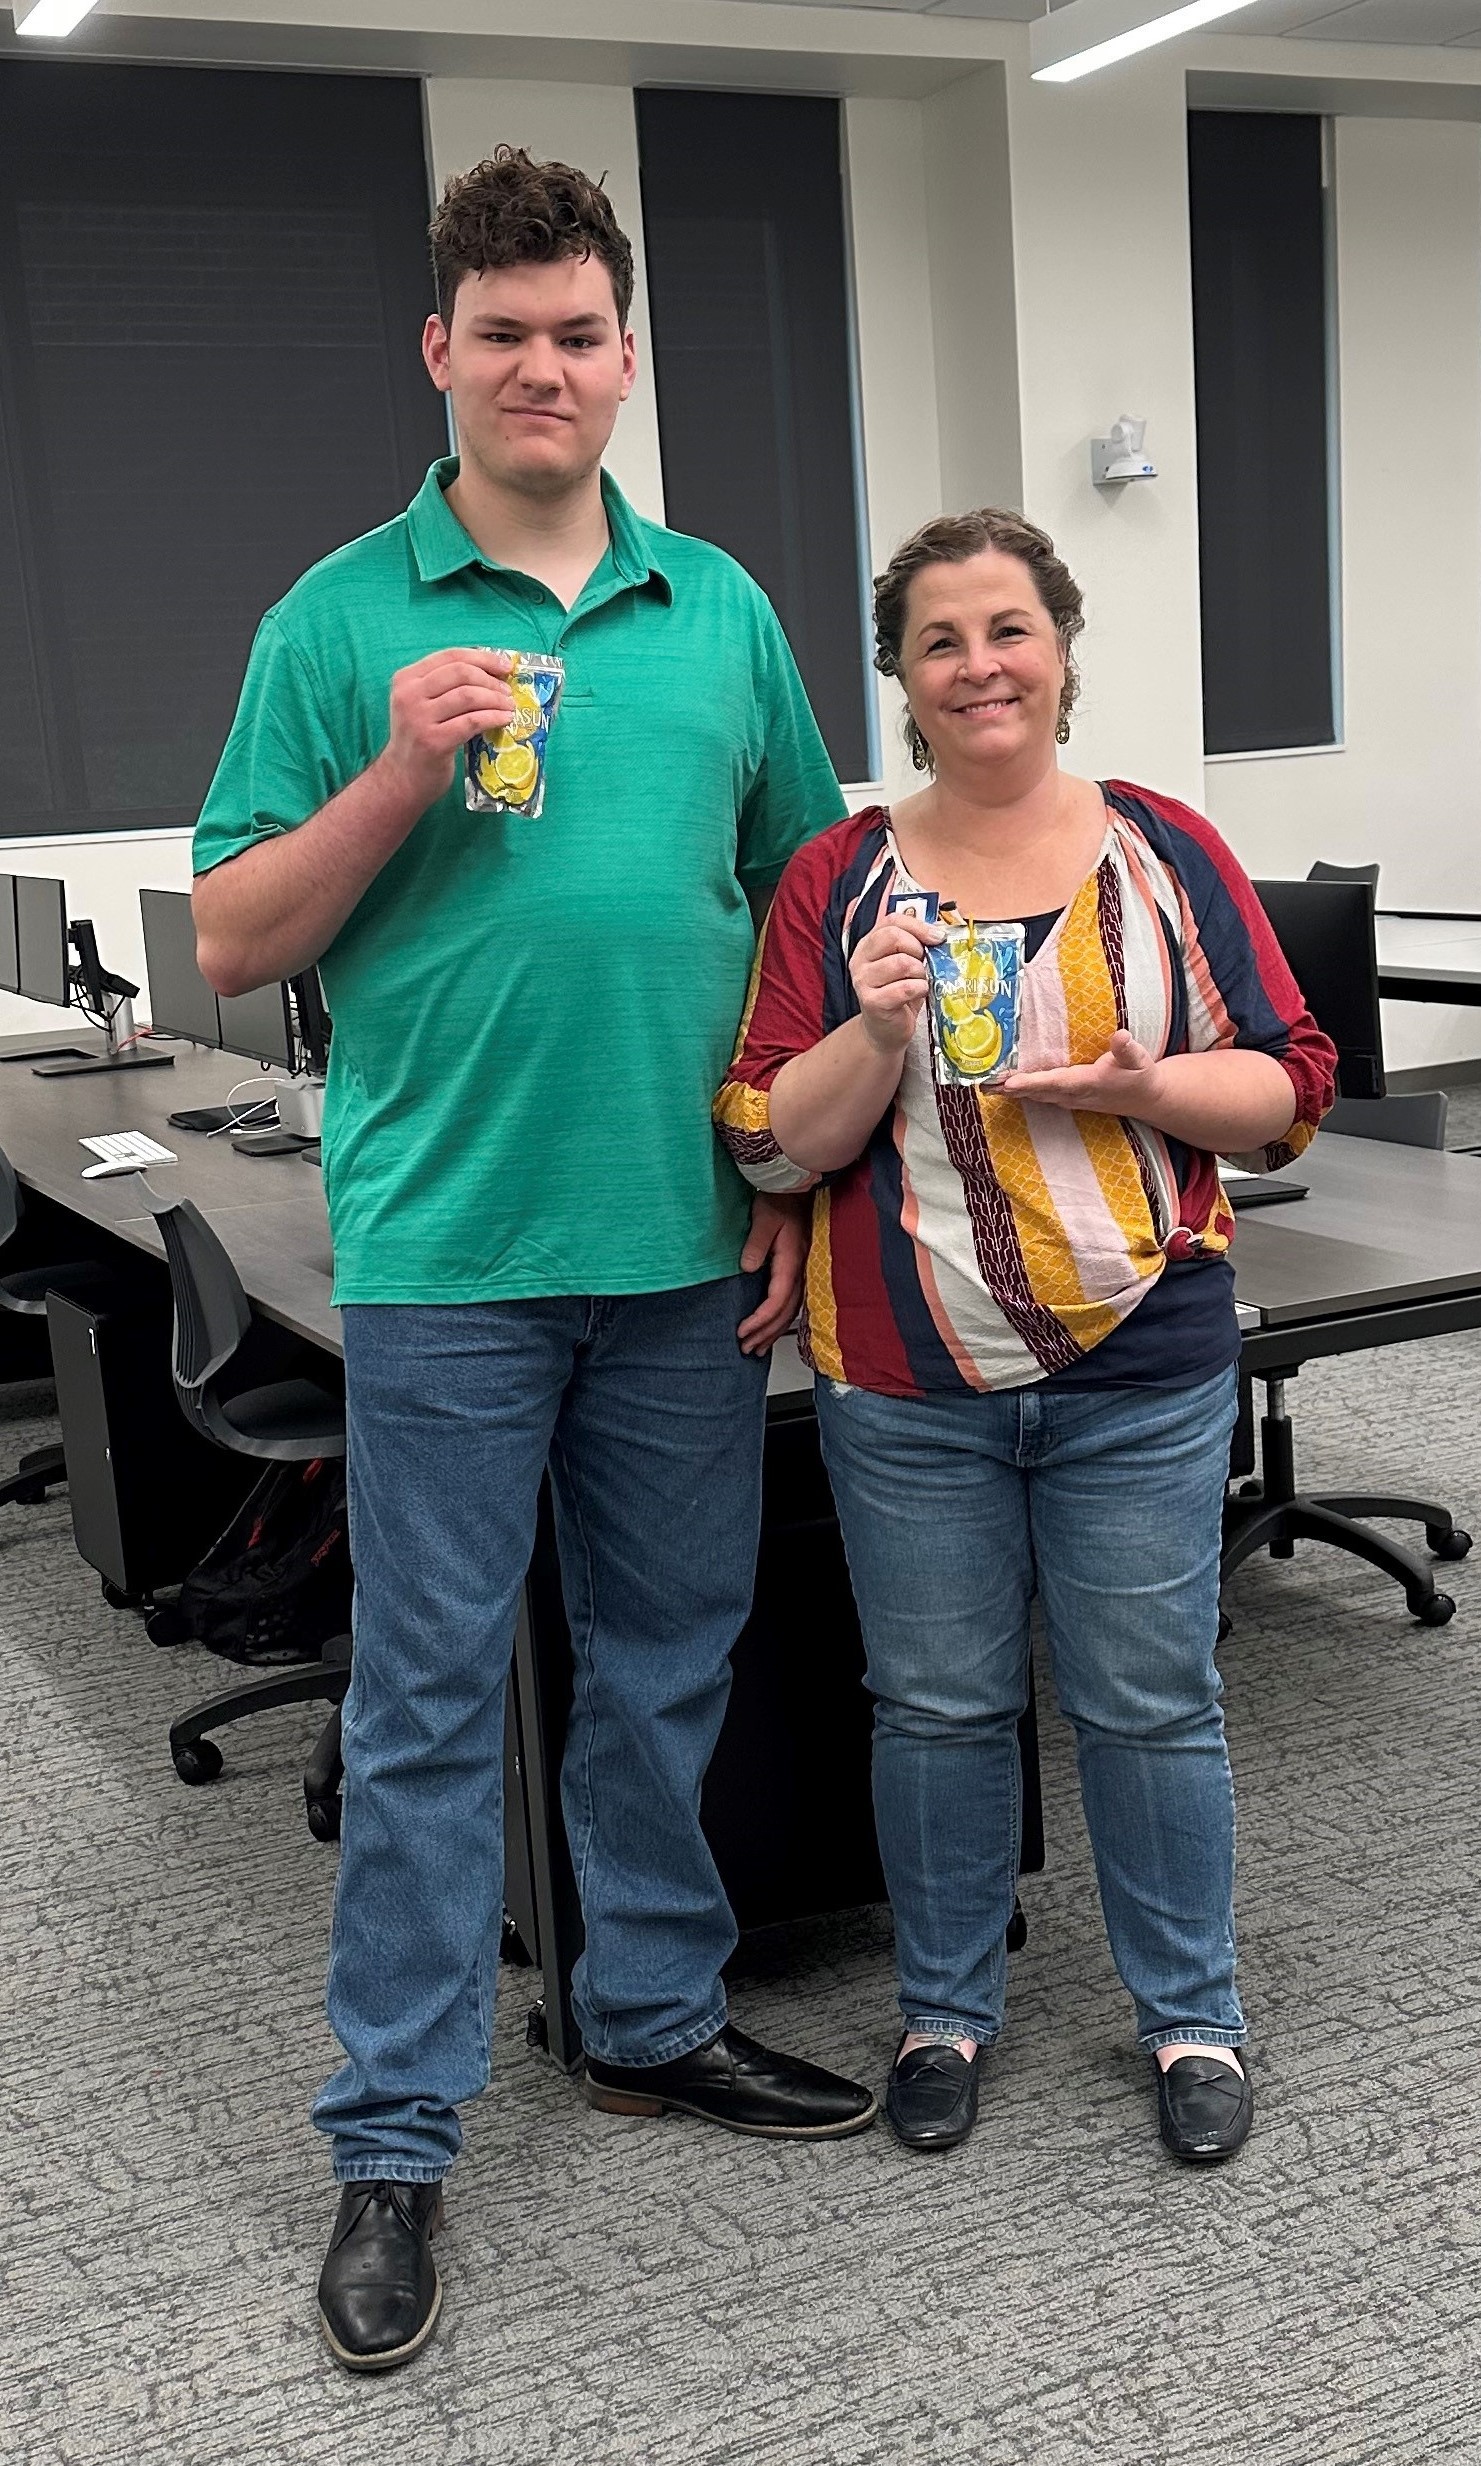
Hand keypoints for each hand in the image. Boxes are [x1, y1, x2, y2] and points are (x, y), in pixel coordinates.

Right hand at [378, 648, 517, 810]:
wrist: (402, 778)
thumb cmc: (420, 739)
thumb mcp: (423, 705)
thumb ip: (446, 687)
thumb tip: (493, 672)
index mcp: (406, 679)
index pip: (450, 656)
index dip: (482, 658)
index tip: (505, 666)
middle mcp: (409, 695)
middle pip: (461, 673)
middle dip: (491, 680)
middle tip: (508, 692)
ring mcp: (419, 718)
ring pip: (468, 696)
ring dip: (496, 699)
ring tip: (510, 706)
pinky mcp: (434, 741)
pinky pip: (472, 721)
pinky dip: (493, 717)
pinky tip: (505, 720)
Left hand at [737, 1193, 809, 1355]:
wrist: (796, 1188)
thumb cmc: (780, 1199)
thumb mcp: (764, 1218)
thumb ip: (757, 1244)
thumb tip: (748, 1268)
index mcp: (792, 1261)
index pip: (777, 1300)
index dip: (760, 1320)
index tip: (743, 1332)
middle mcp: (800, 1270)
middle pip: (785, 1312)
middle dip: (766, 1333)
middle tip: (746, 1348)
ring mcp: (802, 1270)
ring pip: (791, 1310)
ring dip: (774, 1331)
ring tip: (758, 1347)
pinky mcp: (799, 1268)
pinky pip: (792, 1301)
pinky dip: (781, 1318)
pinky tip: (774, 1326)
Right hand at [848, 915, 942, 1054]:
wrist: (886, 1030)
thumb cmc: (899, 993)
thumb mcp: (907, 962)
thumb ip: (916, 943)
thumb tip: (939, 932)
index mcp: (868, 944)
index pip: (892, 921)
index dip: (918, 926)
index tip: (937, 937)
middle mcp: (860, 959)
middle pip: (894, 937)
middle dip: (918, 949)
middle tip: (925, 963)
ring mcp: (863, 981)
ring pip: (902, 963)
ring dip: (921, 972)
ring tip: (921, 981)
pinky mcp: (872, 1002)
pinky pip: (905, 987)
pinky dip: (919, 989)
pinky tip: (919, 993)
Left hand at [998, 1028, 1167, 1115]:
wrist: (1144, 1099)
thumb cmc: (1139, 1076)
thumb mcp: (1139, 1060)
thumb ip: (1127, 1049)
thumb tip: (1120, 1036)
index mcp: (1087, 1083)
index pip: (1055, 1082)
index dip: (1031, 1082)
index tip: (1009, 1083)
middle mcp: (1072, 1094)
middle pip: (1035, 1091)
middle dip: (1009, 1088)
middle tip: (982, 1083)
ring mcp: (1067, 1099)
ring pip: (1033, 1095)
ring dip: (1008, 1091)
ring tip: (984, 1084)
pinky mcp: (1064, 1098)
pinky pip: (1037, 1094)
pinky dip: (1018, 1090)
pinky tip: (1000, 1085)